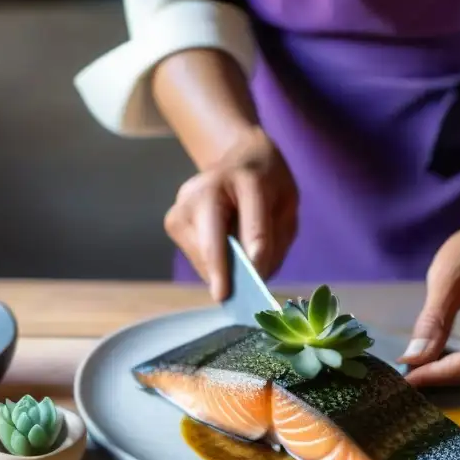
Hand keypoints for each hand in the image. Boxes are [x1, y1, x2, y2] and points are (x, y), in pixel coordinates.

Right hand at [164, 127, 297, 300]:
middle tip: (244, 301)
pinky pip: (197, 259)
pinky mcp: (172, 222)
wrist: (238, 158)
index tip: (257, 279)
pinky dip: (215, 267)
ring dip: (224, 273)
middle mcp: (204, 189)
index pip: (251, 220)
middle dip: (229, 276)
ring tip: (241, 268)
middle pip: (214, 244)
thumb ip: (274, 236)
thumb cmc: (267, 184)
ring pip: (203, 258)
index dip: (256, 251)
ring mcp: (182, 205)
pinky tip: (227, 258)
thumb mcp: (286, 203)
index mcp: (245, 179)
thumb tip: (255, 272)